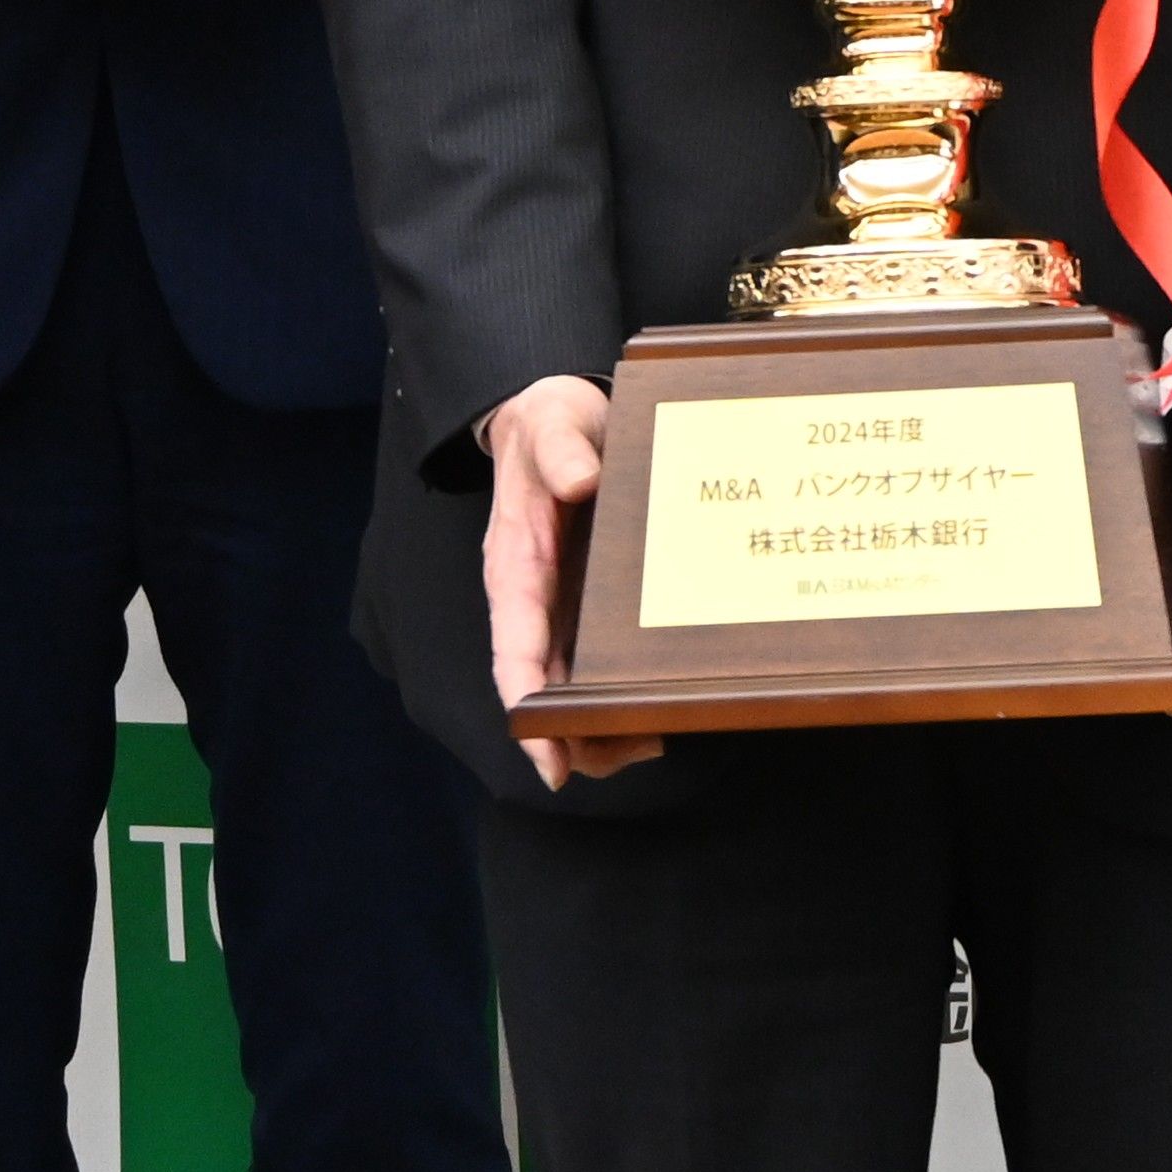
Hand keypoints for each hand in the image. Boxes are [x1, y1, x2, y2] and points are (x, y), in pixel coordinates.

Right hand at [481, 375, 655, 790]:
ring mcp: (560, 607)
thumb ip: (560, 446)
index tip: (548, 755)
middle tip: (627, 752)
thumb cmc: (550, 422)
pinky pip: (593, 664)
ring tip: (650, 742)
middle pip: (542, 686)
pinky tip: (657, 713)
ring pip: (567, 687)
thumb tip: (580, 479)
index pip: (514, 647)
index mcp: (515, 563)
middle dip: (573, 732)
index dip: (529, 703)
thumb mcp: (553, 420)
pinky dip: (615, 697)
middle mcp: (533, 598)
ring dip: (598, 724)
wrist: (559, 416)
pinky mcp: (586, 604)